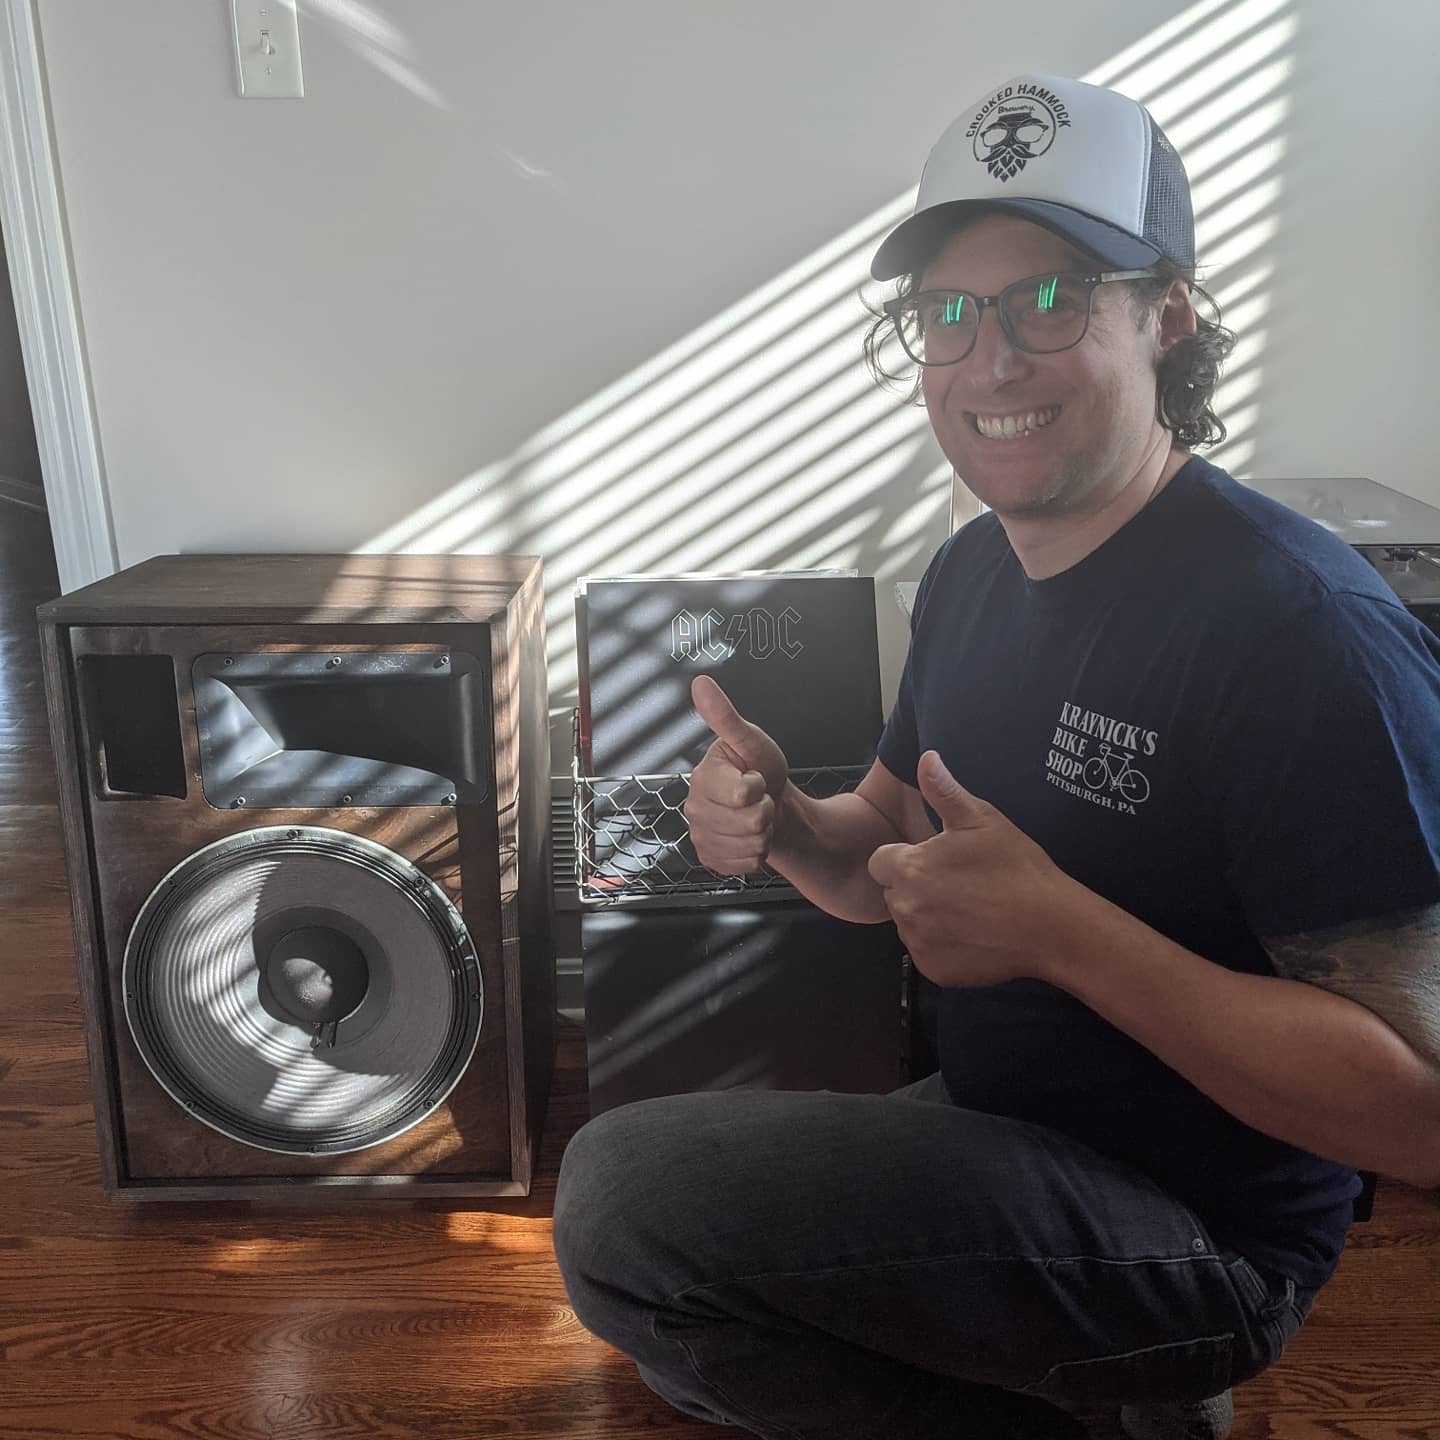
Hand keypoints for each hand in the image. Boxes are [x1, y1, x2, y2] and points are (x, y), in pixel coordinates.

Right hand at [683, 675, 789, 874]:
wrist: (770, 802)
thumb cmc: (760, 769)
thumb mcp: (750, 739)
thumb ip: (724, 716)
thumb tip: (701, 684)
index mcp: (702, 777)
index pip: (742, 794)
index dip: (758, 786)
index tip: (754, 777)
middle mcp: (694, 809)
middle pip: (751, 823)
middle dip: (765, 811)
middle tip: (758, 798)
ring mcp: (702, 837)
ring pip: (752, 845)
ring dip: (764, 832)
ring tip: (755, 815)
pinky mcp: (712, 860)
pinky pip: (748, 864)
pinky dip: (758, 852)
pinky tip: (750, 836)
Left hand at [867, 750, 1084, 987]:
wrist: (1050, 926)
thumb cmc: (1016, 868)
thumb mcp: (982, 819)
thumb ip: (944, 791)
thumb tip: (925, 758)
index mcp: (910, 868)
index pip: (881, 862)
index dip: (905, 858)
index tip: (936, 859)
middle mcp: (905, 908)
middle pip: (893, 893)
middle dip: (915, 886)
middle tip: (957, 883)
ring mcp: (918, 942)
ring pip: (908, 923)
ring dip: (926, 915)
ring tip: (968, 908)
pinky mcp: (932, 970)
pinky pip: (925, 952)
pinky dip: (941, 945)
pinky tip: (972, 933)